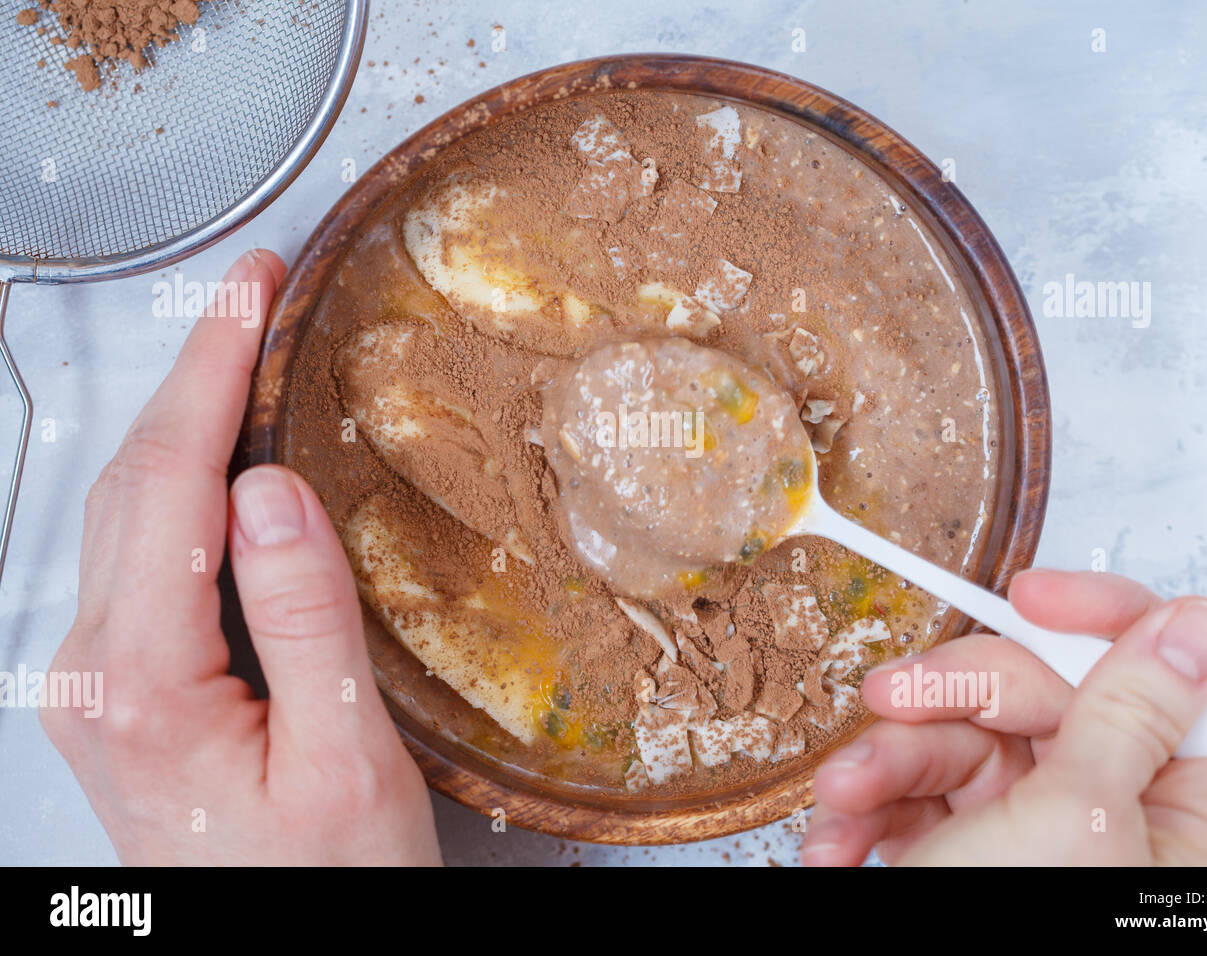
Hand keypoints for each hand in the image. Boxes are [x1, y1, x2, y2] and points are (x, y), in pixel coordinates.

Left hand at [43, 250, 440, 864]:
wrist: (283, 951)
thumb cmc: (326, 882)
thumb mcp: (346, 757)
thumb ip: (303, 619)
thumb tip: (272, 491)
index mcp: (146, 682)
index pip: (174, 481)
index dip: (213, 369)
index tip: (250, 290)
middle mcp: (96, 677)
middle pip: (134, 480)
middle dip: (192, 371)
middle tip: (252, 293)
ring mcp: (98, 685)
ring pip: (128, 511)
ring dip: (183, 419)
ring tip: (242, 353)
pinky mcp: (122, 692)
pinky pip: (141, 554)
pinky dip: (182, 481)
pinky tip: (222, 459)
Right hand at [802, 570, 1206, 865]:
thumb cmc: (1015, 945)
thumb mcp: (1075, 822)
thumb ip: (1129, 713)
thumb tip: (1194, 623)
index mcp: (1176, 816)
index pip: (1173, 681)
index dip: (1106, 620)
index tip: (1029, 593)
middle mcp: (1108, 821)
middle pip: (1042, 700)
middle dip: (950, 696)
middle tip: (891, 699)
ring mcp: (1027, 839)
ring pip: (959, 744)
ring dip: (882, 764)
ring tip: (841, 800)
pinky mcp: (958, 856)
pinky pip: (912, 798)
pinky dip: (864, 814)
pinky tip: (837, 844)